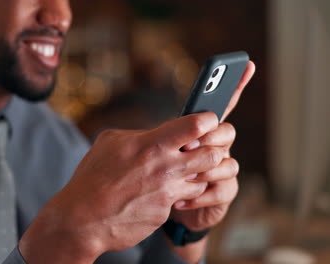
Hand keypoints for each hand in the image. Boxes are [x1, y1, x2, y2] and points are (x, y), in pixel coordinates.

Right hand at [19, 113, 228, 262]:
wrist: (82, 218)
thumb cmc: (93, 176)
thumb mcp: (110, 142)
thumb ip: (139, 134)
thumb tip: (156, 133)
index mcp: (152, 145)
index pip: (196, 125)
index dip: (207, 120)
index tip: (206, 120)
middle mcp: (166, 169)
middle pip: (212, 155)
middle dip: (211, 150)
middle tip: (199, 149)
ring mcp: (168, 194)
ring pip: (201, 180)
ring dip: (193, 175)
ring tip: (174, 174)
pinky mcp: (165, 214)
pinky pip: (181, 200)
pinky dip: (175, 196)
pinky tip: (155, 194)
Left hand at [169, 61, 254, 230]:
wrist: (160, 207)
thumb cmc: (158, 173)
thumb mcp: (155, 150)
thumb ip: (164, 135)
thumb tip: (167, 130)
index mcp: (201, 131)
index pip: (221, 104)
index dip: (234, 85)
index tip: (246, 64)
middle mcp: (217, 146)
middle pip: (227, 132)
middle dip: (209, 138)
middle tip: (186, 147)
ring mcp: (223, 169)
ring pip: (228, 162)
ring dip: (203, 170)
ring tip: (182, 177)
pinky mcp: (224, 193)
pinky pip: (222, 190)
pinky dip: (199, 196)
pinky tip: (178, 200)